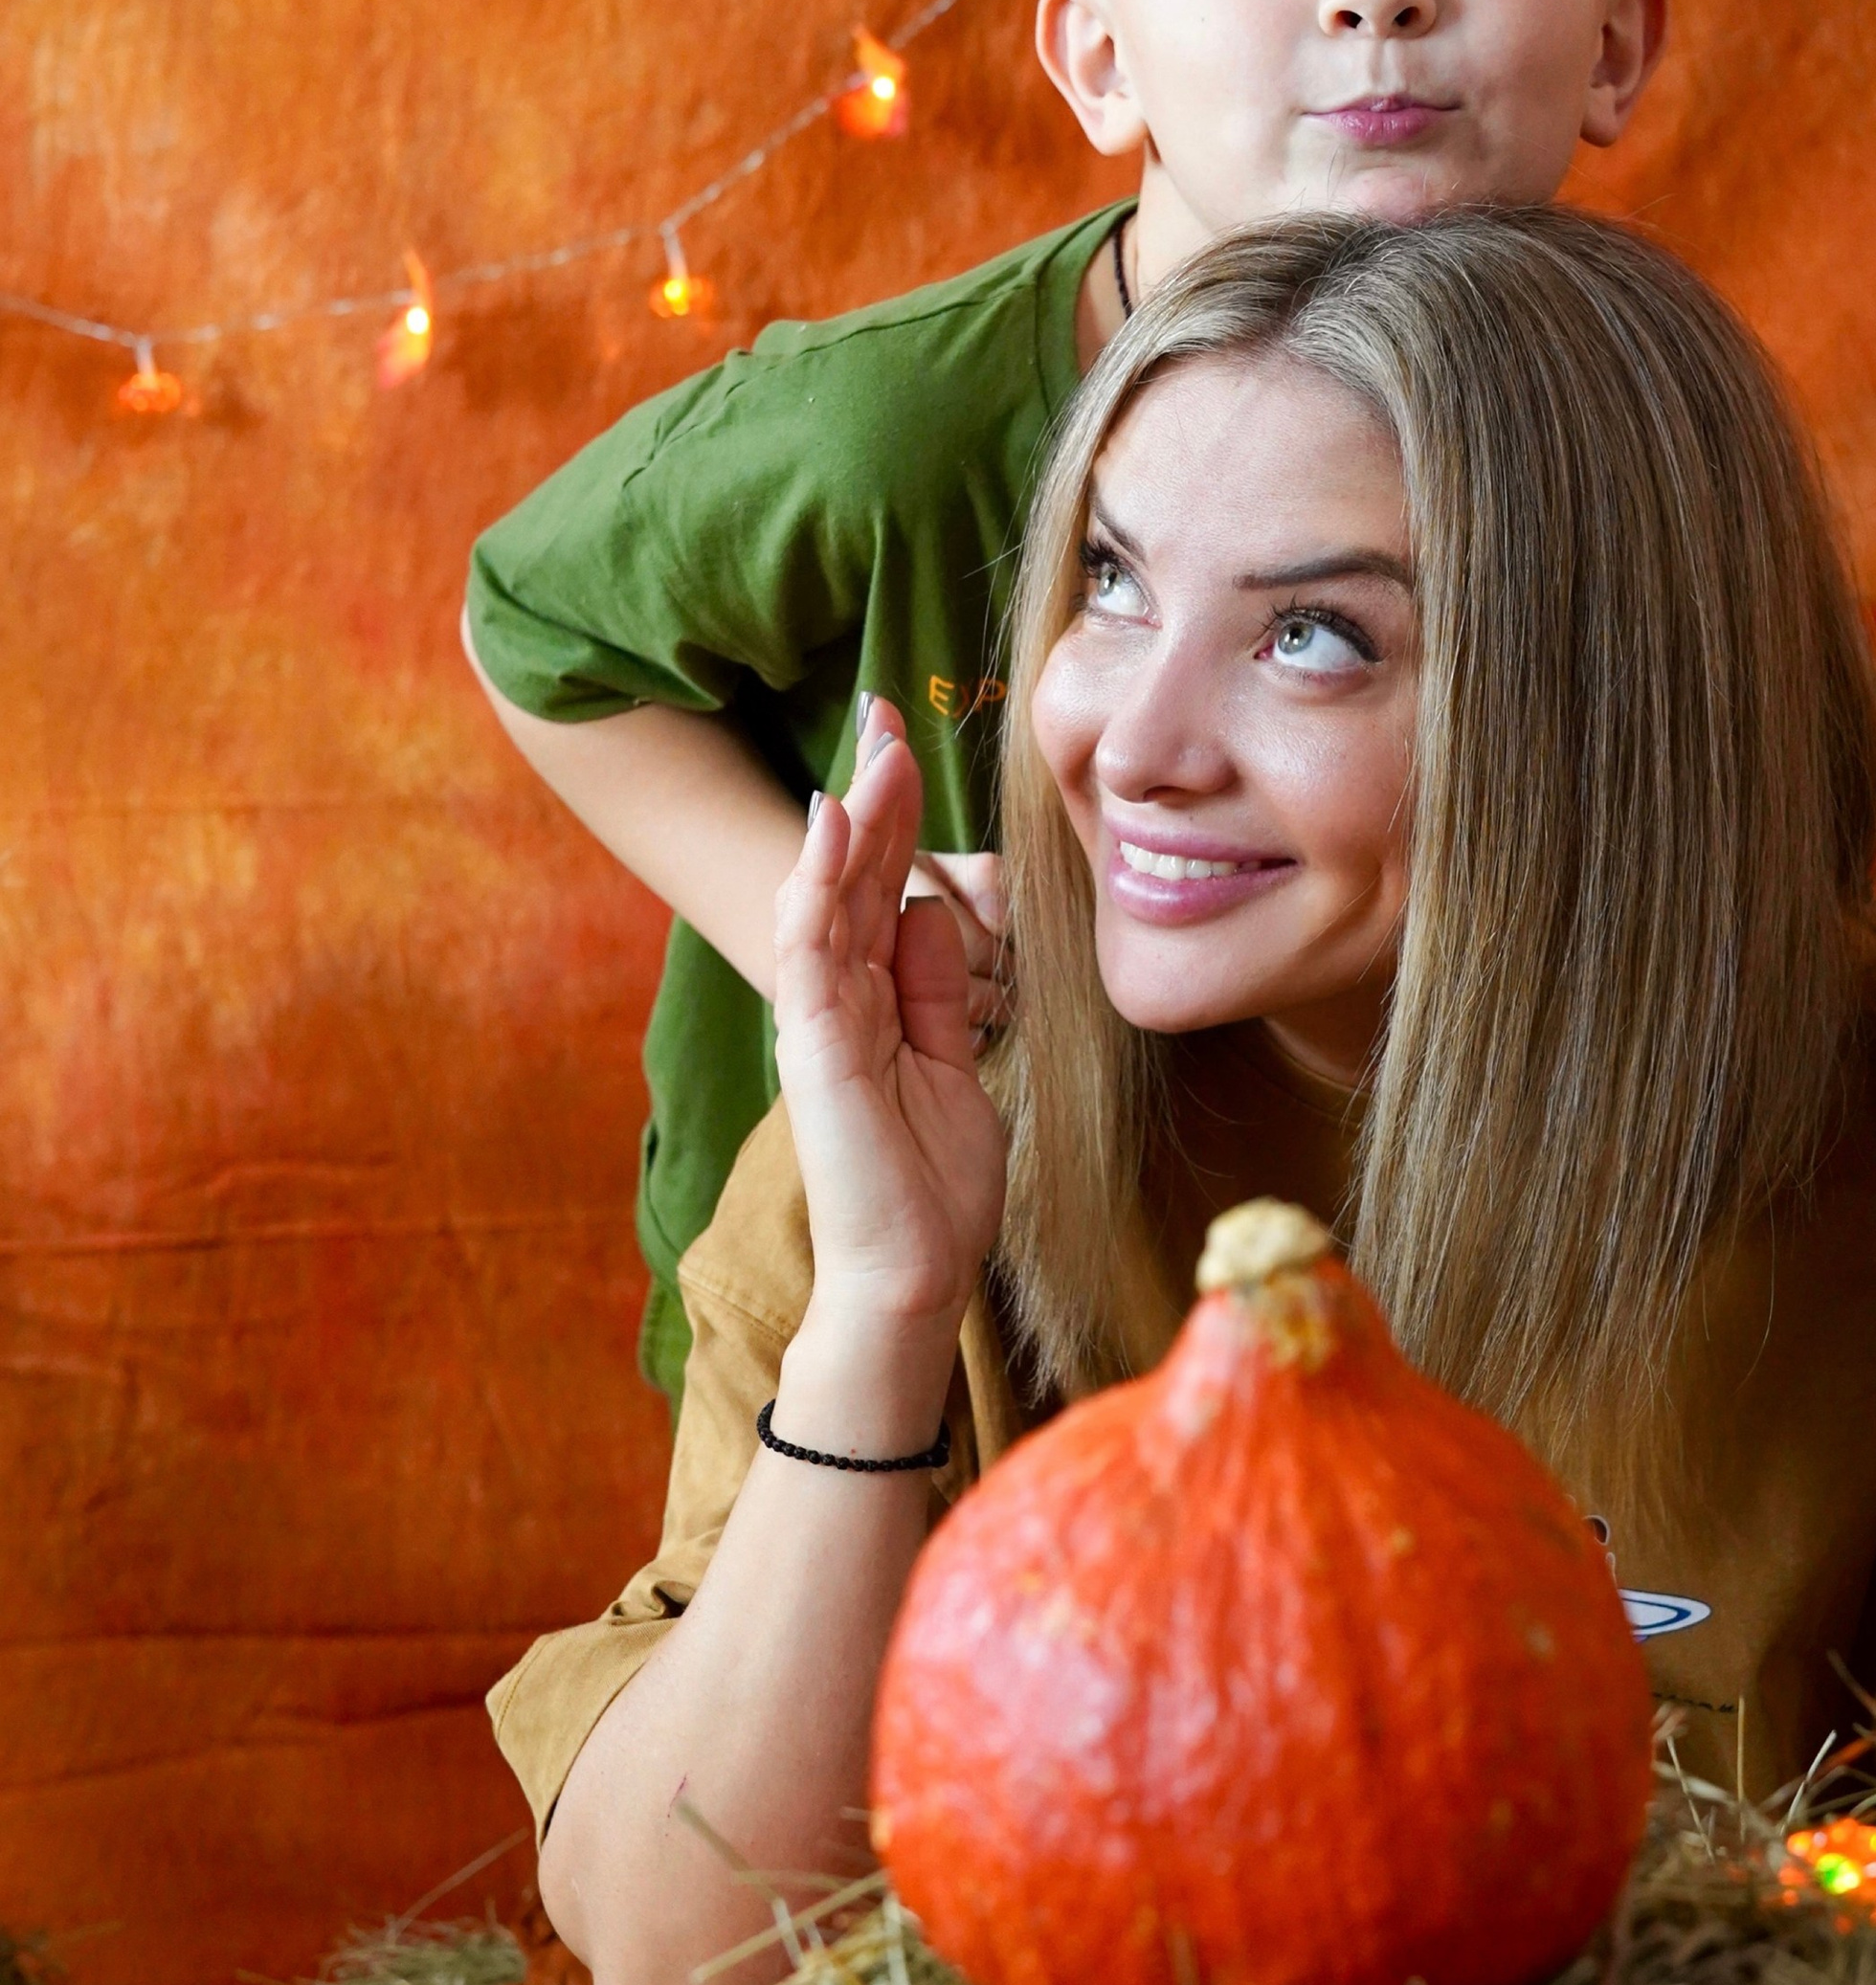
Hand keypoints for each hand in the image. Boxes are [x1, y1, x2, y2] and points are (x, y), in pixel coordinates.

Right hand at [772, 701, 1008, 1353]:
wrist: (913, 1274)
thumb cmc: (933, 1185)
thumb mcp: (957, 1064)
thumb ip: (939, 990)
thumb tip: (929, 912)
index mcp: (872, 1000)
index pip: (880, 885)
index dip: (895, 815)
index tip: (909, 744)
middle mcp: (837, 997)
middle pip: (849, 873)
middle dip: (870, 790)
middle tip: (886, 710)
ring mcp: (820, 1018)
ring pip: (826, 893)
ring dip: (850, 816)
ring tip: (874, 746)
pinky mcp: (814, 1044)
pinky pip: (809, 946)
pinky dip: (816, 880)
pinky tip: (832, 821)